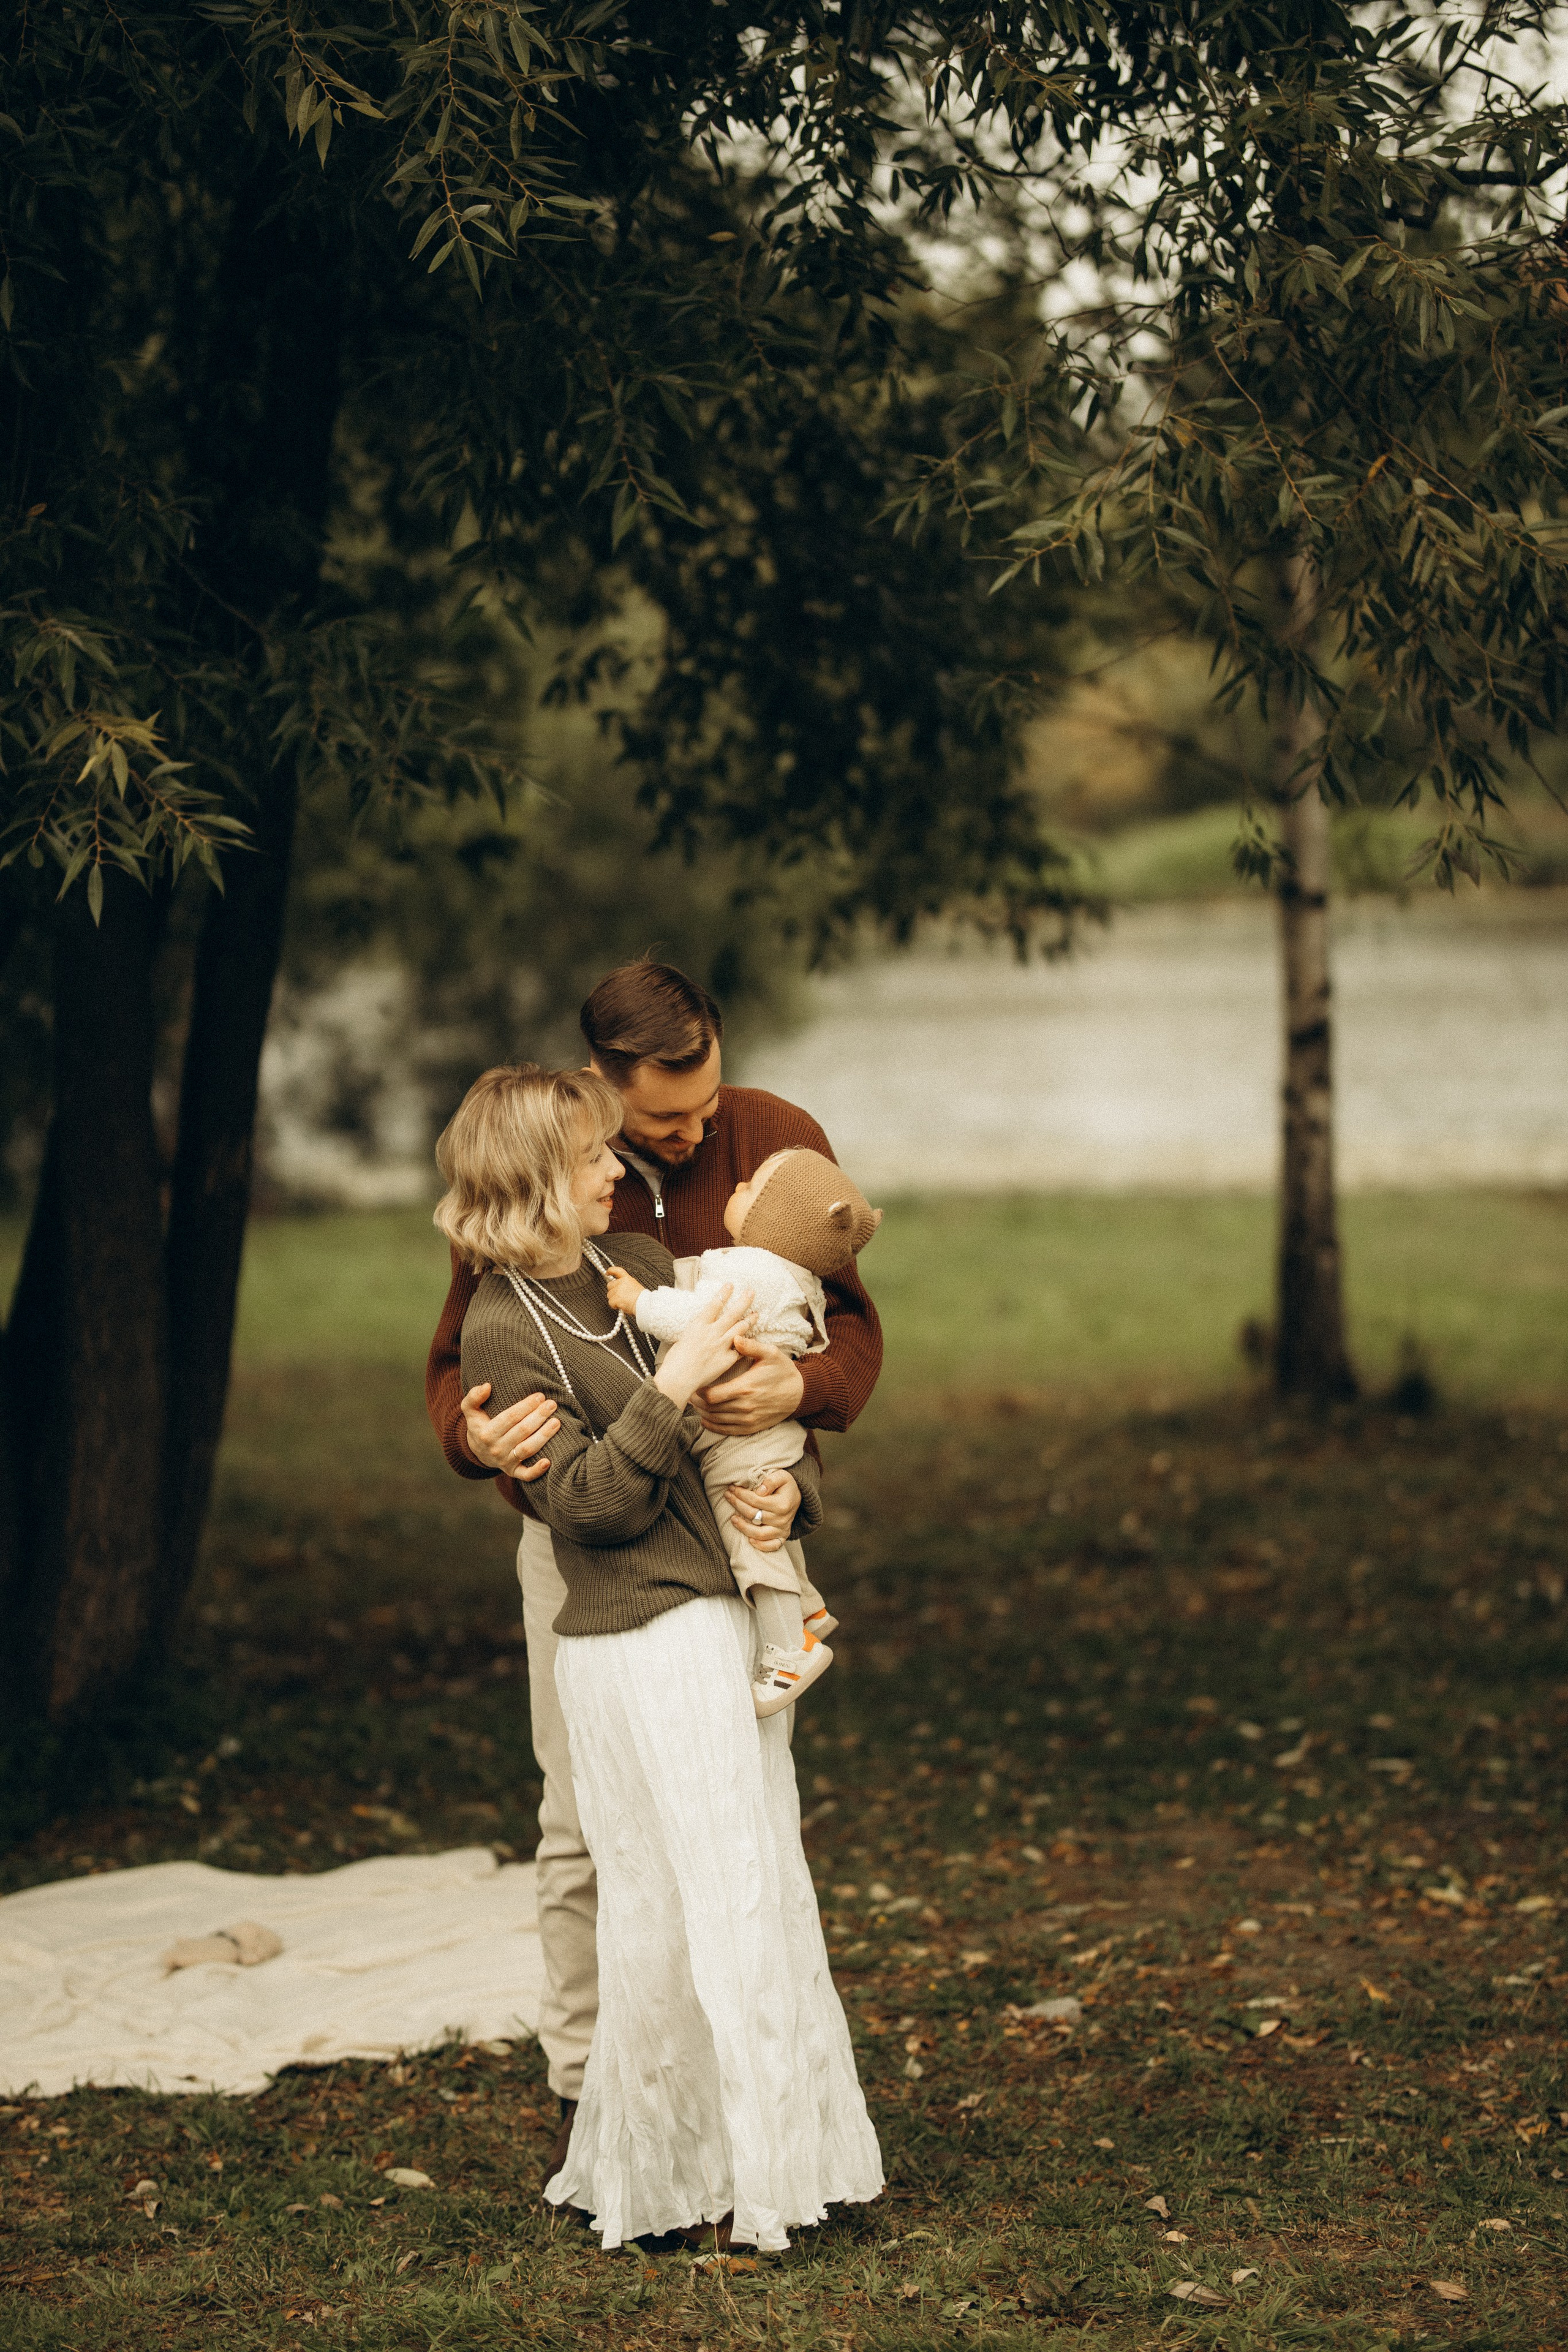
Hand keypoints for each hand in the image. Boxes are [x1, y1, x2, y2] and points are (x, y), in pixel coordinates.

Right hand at [460, 1382, 559, 1482]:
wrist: (478, 1451)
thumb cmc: (480, 1425)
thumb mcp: (470, 1410)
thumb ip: (474, 1397)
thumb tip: (487, 1386)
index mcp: (486, 1433)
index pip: (510, 1417)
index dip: (526, 1406)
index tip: (540, 1396)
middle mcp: (495, 1449)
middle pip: (522, 1431)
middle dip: (539, 1416)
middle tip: (552, 1404)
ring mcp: (505, 1462)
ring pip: (527, 1450)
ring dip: (543, 1436)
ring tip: (557, 1422)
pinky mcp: (513, 1472)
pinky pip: (525, 1475)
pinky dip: (537, 1471)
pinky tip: (549, 1461)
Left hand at [604, 1265, 644, 1314]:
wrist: (644, 1304)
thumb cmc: (642, 1298)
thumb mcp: (635, 1286)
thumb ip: (626, 1285)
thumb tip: (618, 1288)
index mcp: (627, 1278)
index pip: (617, 1271)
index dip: (611, 1271)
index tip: (607, 1273)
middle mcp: (621, 1282)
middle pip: (610, 1285)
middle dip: (613, 1292)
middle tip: (620, 1297)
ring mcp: (618, 1290)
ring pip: (609, 1295)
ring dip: (614, 1300)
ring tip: (623, 1302)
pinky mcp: (616, 1298)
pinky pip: (610, 1302)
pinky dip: (614, 1306)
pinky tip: (622, 1306)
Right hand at [654, 1284, 754, 1410]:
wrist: (678, 1378)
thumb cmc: (675, 1360)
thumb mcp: (683, 1338)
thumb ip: (696, 1331)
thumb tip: (701, 1328)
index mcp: (699, 1324)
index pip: (715, 1304)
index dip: (724, 1293)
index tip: (731, 1284)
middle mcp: (712, 1332)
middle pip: (732, 1312)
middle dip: (743, 1300)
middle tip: (751, 1292)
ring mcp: (721, 1345)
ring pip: (740, 1328)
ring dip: (750, 1319)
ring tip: (756, 1313)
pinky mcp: (727, 1359)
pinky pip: (741, 1349)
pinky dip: (746, 1343)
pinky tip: (753, 1340)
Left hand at [695, 1336, 804, 1435]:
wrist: (799, 1393)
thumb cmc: (782, 1371)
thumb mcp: (771, 1353)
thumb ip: (751, 1346)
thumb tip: (735, 1338)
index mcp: (745, 1388)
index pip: (712, 1395)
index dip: (699, 1391)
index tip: (695, 1385)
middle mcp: (744, 1407)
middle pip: (710, 1408)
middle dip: (697, 1402)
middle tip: (690, 1393)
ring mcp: (748, 1419)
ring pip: (716, 1420)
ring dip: (703, 1413)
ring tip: (695, 1404)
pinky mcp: (751, 1427)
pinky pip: (727, 1430)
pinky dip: (713, 1426)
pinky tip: (705, 1419)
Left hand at [725, 1468, 800, 1552]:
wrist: (796, 1497)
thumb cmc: (786, 1486)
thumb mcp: (782, 1476)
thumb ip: (771, 1480)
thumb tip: (759, 1491)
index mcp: (782, 1504)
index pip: (756, 1501)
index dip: (741, 1494)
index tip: (732, 1488)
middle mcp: (782, 1519)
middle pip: (754, 1515)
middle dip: (738, 1505)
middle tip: (728, 1496)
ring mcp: (782, 1530)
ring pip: (759, 1533)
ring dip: (743, 1527)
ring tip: (732, 1519)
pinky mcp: (782, 1537)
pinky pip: (772, 1546)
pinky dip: (760, 1545)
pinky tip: (749, 1540)